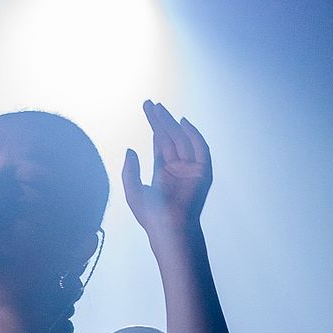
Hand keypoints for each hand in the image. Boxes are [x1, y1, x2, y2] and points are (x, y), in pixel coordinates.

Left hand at [122, 101, 212, 239]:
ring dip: (171, 124)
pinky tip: (182, 122)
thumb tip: (130, 150)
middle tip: (150, 104)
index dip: (153, 127)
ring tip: (159, 109)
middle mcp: (178, 169)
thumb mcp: (133, 191)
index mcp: (163, 173)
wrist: (168, 228)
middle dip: (160, 121)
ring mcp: (190, 170)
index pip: (159, 144)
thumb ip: (130, 171)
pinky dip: (193, 135)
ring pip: (181, 140)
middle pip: (169, 138)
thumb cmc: (151, 216)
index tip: (147, 111)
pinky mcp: (202, 172)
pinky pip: (200, 149)